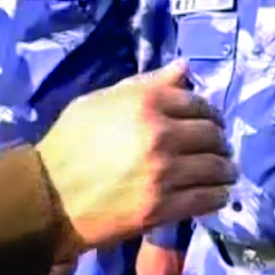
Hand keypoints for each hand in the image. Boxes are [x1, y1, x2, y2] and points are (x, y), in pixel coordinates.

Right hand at [37, 61, 232, 257]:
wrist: (48, 198)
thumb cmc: (70, 144)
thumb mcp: (101, 101)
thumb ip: (147, 84)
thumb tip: (185, 67)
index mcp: (146, 102)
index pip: (199, 103)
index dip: (210, 113)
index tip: (211, 123)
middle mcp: (161, 134)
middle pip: (212, 134)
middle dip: (220, 141)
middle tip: (220, 149)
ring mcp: (165, 172)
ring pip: (216, 167)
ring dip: (225, 169)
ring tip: (225, 172)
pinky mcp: (164, 207)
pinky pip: (208, 198)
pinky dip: (218, 195)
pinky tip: (217, 194)